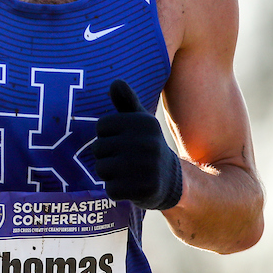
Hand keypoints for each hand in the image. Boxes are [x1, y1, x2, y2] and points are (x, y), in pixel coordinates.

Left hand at [94, 80, 183, 210]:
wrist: (173, 181)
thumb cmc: (147, 147)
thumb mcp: (140, 123)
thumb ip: (127, 102)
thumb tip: (115, 82)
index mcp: (145, 122)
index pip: (101, 126)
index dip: (106, 136)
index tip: (122, 142)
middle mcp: (148, 143)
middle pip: (99, 148)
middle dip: (106, 157)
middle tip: (125, 161)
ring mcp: (148, 167)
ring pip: (102, 169)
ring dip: (108, 175)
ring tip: (126, 174)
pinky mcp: (146, 189)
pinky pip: (111, 189)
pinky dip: (116, 191)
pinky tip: (130, 188)